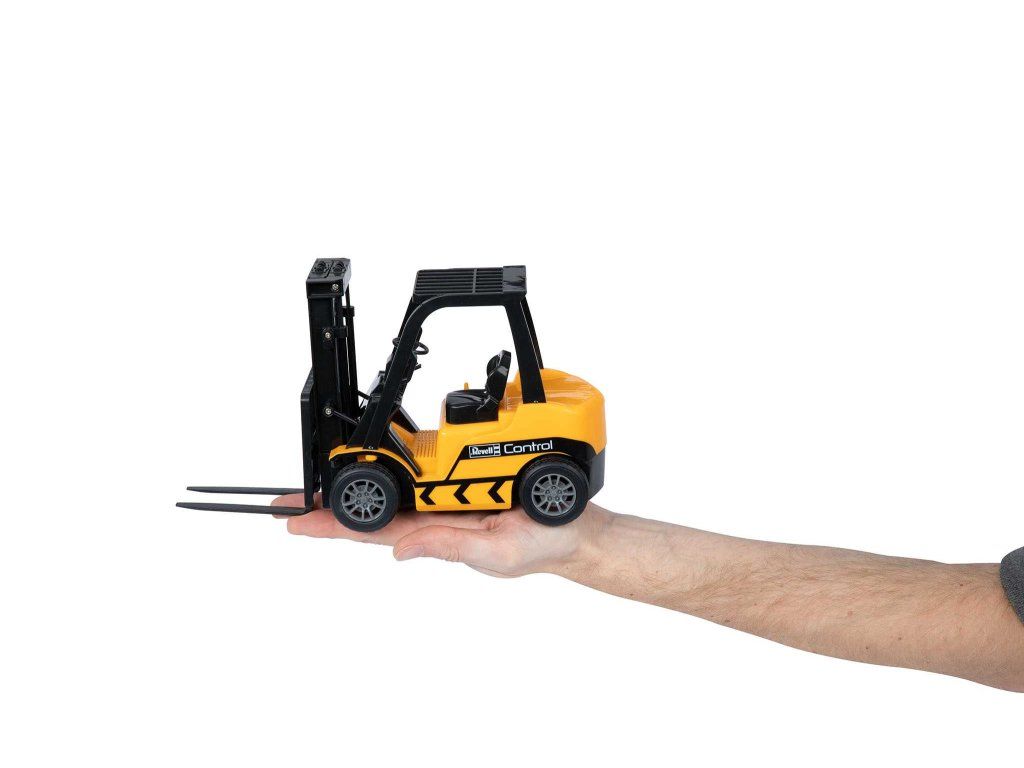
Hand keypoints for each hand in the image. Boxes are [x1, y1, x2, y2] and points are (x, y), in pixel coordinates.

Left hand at [272, 493, 607, 577]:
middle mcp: (435, 511)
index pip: (372, 529)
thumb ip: (450, 548)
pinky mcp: (465, 472)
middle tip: (283, 499)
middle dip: (328, 501)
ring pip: (393, 482)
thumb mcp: (497, 554)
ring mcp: (447, 492)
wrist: (576, 526)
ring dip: (353, 480)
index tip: (292, 519)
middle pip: (372, 503)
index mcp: (435, 531)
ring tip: (313, 479)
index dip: (331, 524)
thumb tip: (399, 551)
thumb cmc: (539, 546)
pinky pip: (426, 464)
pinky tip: (372, 458)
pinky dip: (394, 460)